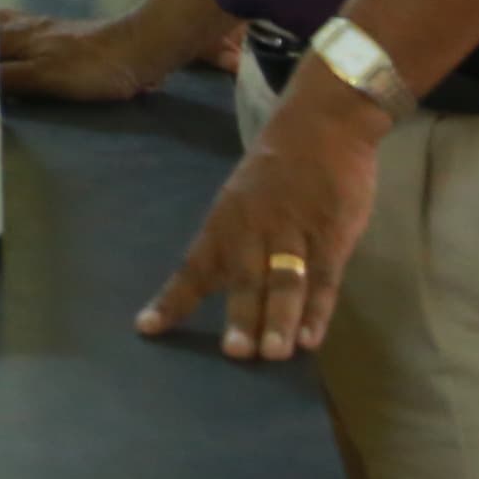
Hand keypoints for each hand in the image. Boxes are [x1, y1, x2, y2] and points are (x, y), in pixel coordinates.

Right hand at [0, 7, 171, 103]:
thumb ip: (6, 77)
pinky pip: (19, 31)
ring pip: (1, 25)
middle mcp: (24, 28)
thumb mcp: (44, 78)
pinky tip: (5, 39)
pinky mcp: (59, 36)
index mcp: (17, 36)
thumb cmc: (90, 67)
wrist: (138, 50)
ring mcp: (43, 30)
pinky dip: (2, 32)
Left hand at [137, 81, 385, 362]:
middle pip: (245, 277)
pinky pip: (325, 276)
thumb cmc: (276, 171)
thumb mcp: (241, 197)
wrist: (323, 124)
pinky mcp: (332, 234)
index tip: (146, 329)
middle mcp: (254, 228)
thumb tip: (218, 291)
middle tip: (235, 353)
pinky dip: (319, 308)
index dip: (172, 299)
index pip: (194, 266)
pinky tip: (311, 337)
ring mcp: (295, 231)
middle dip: (240, 315)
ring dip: (279, 318)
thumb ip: (233, 243)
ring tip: (273, 354)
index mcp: (225, 220)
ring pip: (286, 279)